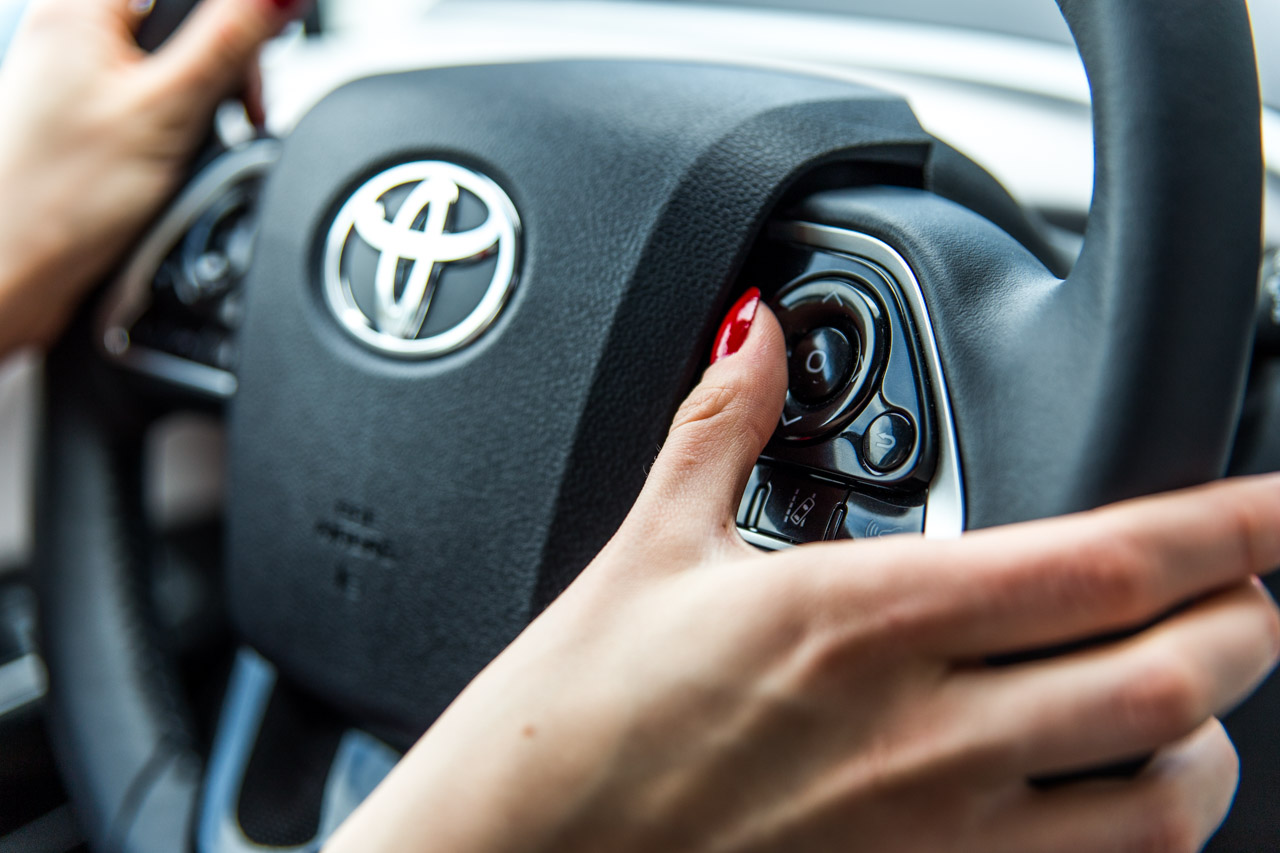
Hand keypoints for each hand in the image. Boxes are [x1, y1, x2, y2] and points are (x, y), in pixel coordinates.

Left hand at [0, 0, 299, 354]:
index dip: (235, 12)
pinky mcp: (84, 112)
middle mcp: (72, 29)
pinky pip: (151, 95)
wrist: (15, 268)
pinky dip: (179, 121)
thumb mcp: (171, 109)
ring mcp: (75, 73)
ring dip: (205, 97)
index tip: (268, 40)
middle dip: (224, 61)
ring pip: (169, 59)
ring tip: (203, 143)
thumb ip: (232, 41)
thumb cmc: (62, 198)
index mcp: (82, 7)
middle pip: (180, 18)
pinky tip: (179, 156)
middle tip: (241, 110)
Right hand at [326, 298, 1279, 852]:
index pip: (1101, 562)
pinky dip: (1143, 829)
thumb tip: (752, 331)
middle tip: (1249, 581)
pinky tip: (1121, 794)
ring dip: (1212, 736)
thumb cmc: (574, 724)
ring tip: (1198, 692)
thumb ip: (722, 425)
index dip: (1222, 523)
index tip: (1275, 502)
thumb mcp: (648, 551)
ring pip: (1164, 796)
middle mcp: (920, 736)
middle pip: (1171, 672)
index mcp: (858, 619)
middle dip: (1246, 617)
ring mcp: (933, 839)